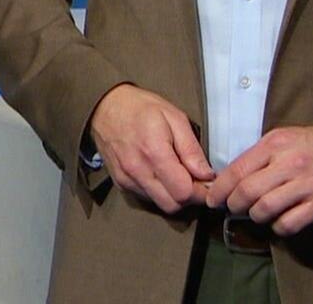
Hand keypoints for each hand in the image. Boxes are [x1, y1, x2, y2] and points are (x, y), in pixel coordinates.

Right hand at [87, 83, 213, 213]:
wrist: (104, 107)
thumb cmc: (140, 108)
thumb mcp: (174, 117)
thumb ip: (191, 148)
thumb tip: (206, 174)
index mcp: (154, 152)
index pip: (184, 192)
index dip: (201, 191)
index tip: (207, 182)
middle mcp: (138, 171)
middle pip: (172, 205)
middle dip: (189, 197)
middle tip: (195, 180)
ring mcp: (127, 179)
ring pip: (160, 204)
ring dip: (174, 195)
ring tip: (178, 174)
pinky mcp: (121, 183)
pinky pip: (147, 198)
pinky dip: (159, 192)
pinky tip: (161, 174)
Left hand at [204, 122, 312, 235]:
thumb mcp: (284, 137)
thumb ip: (259, 155)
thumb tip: (230, 176)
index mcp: (275, 144)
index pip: (237, 170)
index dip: (220, 188)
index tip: (212, 198)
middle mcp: (289, 164)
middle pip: (248, 192)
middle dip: (233, 204)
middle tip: (230, 207)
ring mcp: (306, 186)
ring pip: (265, 210)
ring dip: (254, 216)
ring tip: (256, 212)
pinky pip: (288, 224)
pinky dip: (277, 226)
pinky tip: (278, 220)